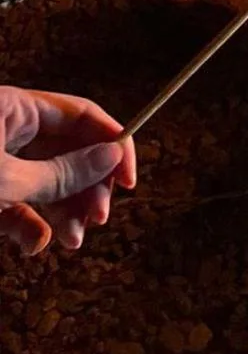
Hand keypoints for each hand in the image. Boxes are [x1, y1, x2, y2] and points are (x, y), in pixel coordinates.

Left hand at [0, 86, 135, 254]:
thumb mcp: (4, 181)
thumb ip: (61, 172)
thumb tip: (112, 157)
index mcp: (11, 108)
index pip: (80, 115)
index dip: (112, 144)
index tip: (128, 181)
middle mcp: (5, 130)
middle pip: (67, 151)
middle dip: (86, 188)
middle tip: (98, 218)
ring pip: (45, 182)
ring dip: (64, 213)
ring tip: (72, 240)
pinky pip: (17, 204)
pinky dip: (29, 226)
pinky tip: (32, 245)